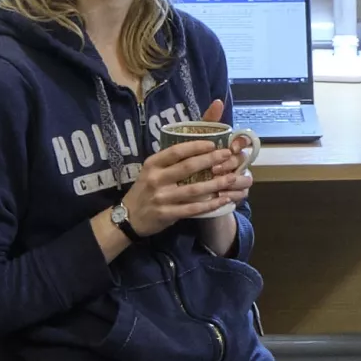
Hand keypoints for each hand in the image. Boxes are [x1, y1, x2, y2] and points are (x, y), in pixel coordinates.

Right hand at [121, 137, 248, 236]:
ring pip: (194, 189)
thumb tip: (198, 147)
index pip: (176, 151)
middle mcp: (156, 179)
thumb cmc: (146, 189)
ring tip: (231, 178)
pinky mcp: (167, 214)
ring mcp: (161, 198)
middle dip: (210, 160)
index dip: (196, 146)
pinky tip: (223, 200)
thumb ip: (170, 160)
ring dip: (215, 183)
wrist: (129, 216)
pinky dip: (210, 204)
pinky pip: (193, 209)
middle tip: (228, 156)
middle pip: (188, 168)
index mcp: (153, 164)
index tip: (213, 143)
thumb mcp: (152, 170)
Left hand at [199, 99, 257, 192]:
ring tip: (219, 184)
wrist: (187, 187)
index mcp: (231, 147)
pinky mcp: (235, 195)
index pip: (245, 141)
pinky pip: (242, 195)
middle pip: (242, 161)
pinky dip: (233, 196)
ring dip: (234, 182)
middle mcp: (238, 162)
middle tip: (214, 169)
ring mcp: (238, 179)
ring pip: (246, 179)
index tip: (230, 146)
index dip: (241, 143)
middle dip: (230, 164)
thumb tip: (218, 101)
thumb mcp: (197, 140)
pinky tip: (221, 196)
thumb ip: (208, 122)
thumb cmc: (195, 160)